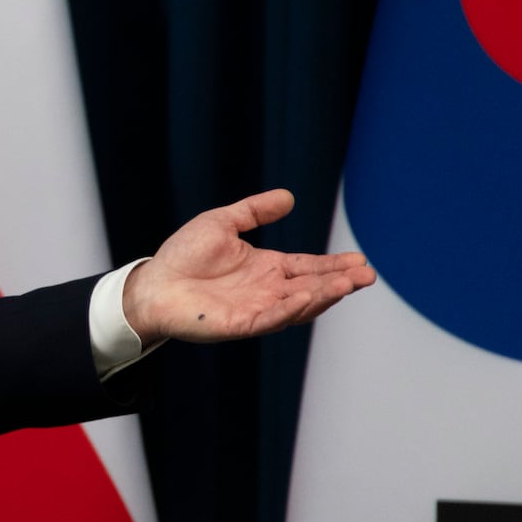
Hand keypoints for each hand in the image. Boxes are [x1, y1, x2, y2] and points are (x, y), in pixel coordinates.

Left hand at [121, 189, 374, 346]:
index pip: (308, 267)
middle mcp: (267, 291)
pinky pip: (270, 318)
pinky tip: (307, 296)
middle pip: (312, 286)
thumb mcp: (222, 223)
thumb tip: (288, 197)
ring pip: (298, 305)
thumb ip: (255, 211)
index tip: (361, 262)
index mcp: (267, 268)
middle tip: (367, 275)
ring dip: (323, 296)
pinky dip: (289, 309)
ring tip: (347, 285)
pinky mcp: (239, 324)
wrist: (154, 283)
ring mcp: (256, 309)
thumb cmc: (184, 254)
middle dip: (340, 282)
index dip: (334, 266)